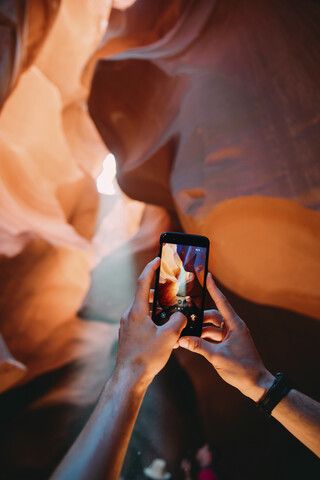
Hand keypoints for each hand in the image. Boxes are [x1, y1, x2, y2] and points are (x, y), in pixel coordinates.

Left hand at [115, 258, 186, 387]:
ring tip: (171, 310)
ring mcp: (127, 325)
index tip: (158, 259)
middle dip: (158, 291)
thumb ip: (178, 321)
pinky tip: (163, 328)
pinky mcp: (128, 335)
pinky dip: (152, 317)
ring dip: (156, 306)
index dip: (151, 268)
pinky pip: (141, 320)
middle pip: (144, 295)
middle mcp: (129, 315)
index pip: (142, 282)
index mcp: (136, 310)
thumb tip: (181, 316)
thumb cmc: (146, 356)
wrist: (129, 378)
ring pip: (143, 309)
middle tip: (171, 289)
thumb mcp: (169, 337)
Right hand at [178, 274, 273, 400]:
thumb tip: (181, 339)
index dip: (214, 289)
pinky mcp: (229, 345)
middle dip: (197, 319)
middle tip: (183, 319)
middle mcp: (234, 328)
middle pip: (212, 317)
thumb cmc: (242, 370)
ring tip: (184, 335)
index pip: (222, 302)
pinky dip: (203, 339)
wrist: (257, 385)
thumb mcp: (217, 357)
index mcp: (235, 325)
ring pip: (211, 328)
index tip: (208, 275)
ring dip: (199, 331)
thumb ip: (198, 347)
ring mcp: (231, 336)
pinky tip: (191, 343)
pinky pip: (213, 338)